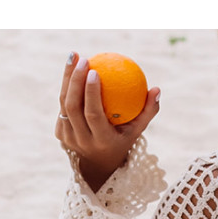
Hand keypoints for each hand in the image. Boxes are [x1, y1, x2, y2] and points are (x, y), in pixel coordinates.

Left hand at [55, 53, 159, 193]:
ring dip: (67, 78)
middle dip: (75, 80)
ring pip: (64, 104)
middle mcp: (82, 141)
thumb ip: (149, 111)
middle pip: (73, 107)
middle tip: (84, 59)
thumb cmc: (123, 139)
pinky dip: (66, 86)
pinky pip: (62, 106)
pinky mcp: (60, 134)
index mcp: (102, 141)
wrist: (100, 163)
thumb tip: (156, 89)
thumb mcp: (138, 129)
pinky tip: (71, 68)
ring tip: (74, 56)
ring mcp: (69, 139)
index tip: (94, 71)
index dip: (91, 93)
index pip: (93, 114)